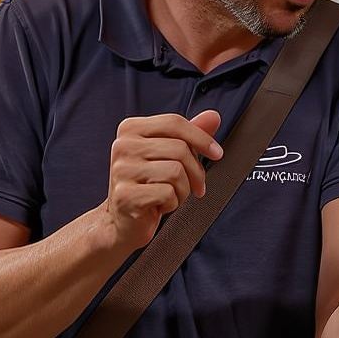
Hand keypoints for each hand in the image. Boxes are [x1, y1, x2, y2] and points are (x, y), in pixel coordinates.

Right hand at [104, 110, 222, 250]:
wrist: (124, 221)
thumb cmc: (148, 185)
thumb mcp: (169, 155)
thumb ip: (189, 134)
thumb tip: (213, 116)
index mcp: (131, 129)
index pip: (174, 122)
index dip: (201, 138)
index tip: (217, 153)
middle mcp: (123, 146)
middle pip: (179, 149)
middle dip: (194, 172)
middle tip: (193, 186)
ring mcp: (122, 170)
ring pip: (176, 172)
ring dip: (183, 190)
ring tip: (171, 195)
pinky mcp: (125, 195)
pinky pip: (167, 194)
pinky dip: (172, 203)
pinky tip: (160, 205)